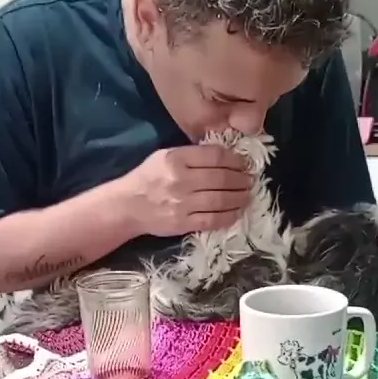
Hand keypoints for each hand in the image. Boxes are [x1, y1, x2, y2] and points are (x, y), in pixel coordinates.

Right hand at [127, 145, 252, 236]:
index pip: (214, 156)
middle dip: (241, 180)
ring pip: (220, 200)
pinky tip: (237, 212)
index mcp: (176, 159)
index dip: (235, 160)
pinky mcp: (182, 223)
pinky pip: (212, 220)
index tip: (244, 163)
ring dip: (239, 198)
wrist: (126, 206)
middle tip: (250, 180)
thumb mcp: (164, 156)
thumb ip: (191, 155)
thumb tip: (223, 156)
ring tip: (248, 195)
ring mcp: (182, 204)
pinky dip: (229, 216)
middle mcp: (180, 180)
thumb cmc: (147, 178)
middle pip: (221, 179)